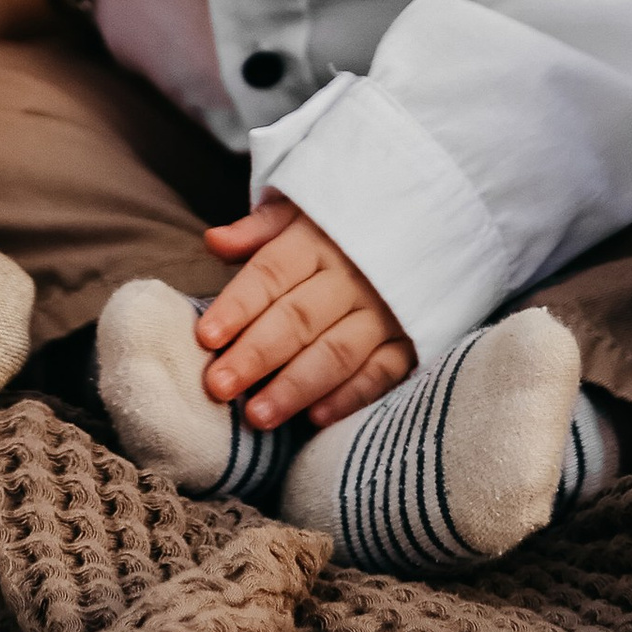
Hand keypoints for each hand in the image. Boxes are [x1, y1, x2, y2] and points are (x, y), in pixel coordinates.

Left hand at [194, 196, 413, 431]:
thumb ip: (258, 230)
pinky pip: (382, 374)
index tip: (205, 337)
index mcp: (318, 240)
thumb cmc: (342, 228)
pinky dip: (350, 397)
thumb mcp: (301, 212)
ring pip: (338, 353)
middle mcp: (353, 277)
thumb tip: (213, 242)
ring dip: (296, 387)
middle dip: (257, 354)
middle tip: (219, 386)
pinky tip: (315, 419)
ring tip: (257, 415)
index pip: (272, 273)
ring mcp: (385, 311)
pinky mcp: (410, 340)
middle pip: (300, 318)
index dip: (238, 305)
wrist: (426, 226)